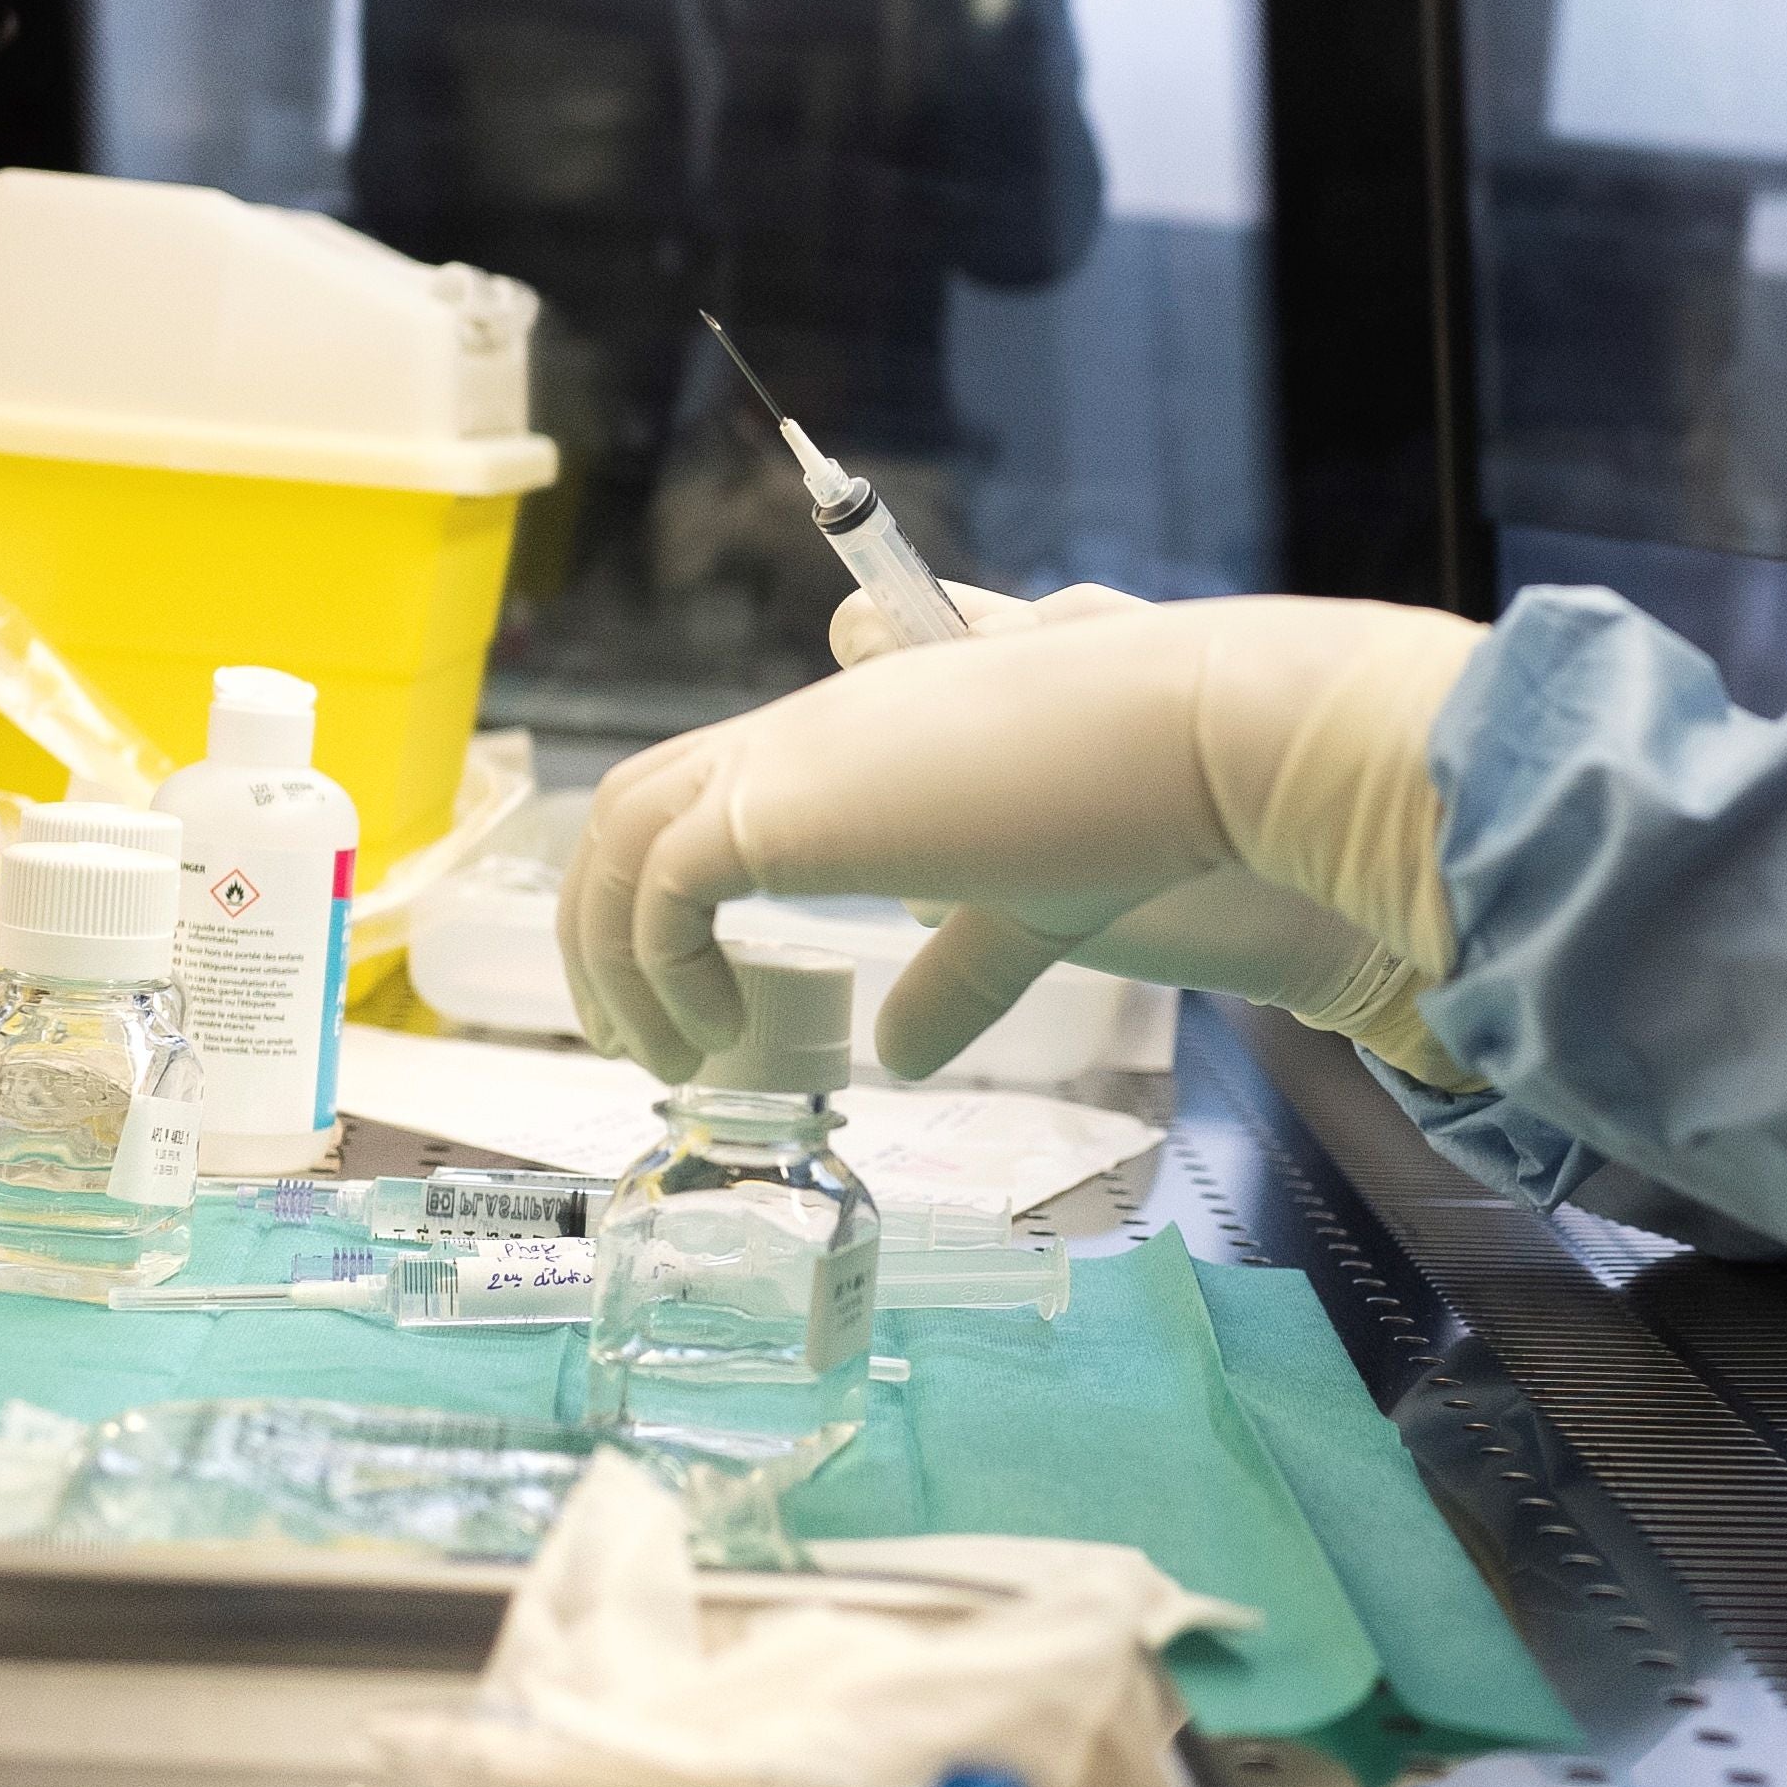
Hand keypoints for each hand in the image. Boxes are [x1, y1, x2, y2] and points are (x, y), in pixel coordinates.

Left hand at [562, 598, 1489, 1080]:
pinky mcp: (783, 805)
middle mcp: (801, 731)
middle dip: (603, 922)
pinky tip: (716, 1033)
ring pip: (620, 836)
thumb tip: (894, 1052)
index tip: (683, 985)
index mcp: (851, 738)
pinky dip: (661, 963)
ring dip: (613, 952)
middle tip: (635, 1034)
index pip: (706, 784)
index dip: (664, 880)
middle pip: (628, 802)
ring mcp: (785, 757)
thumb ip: (953, 971)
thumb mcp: (1024, 910)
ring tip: (661, 1055)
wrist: (1183, 742)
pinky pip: (664, 885)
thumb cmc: (1133, 809)